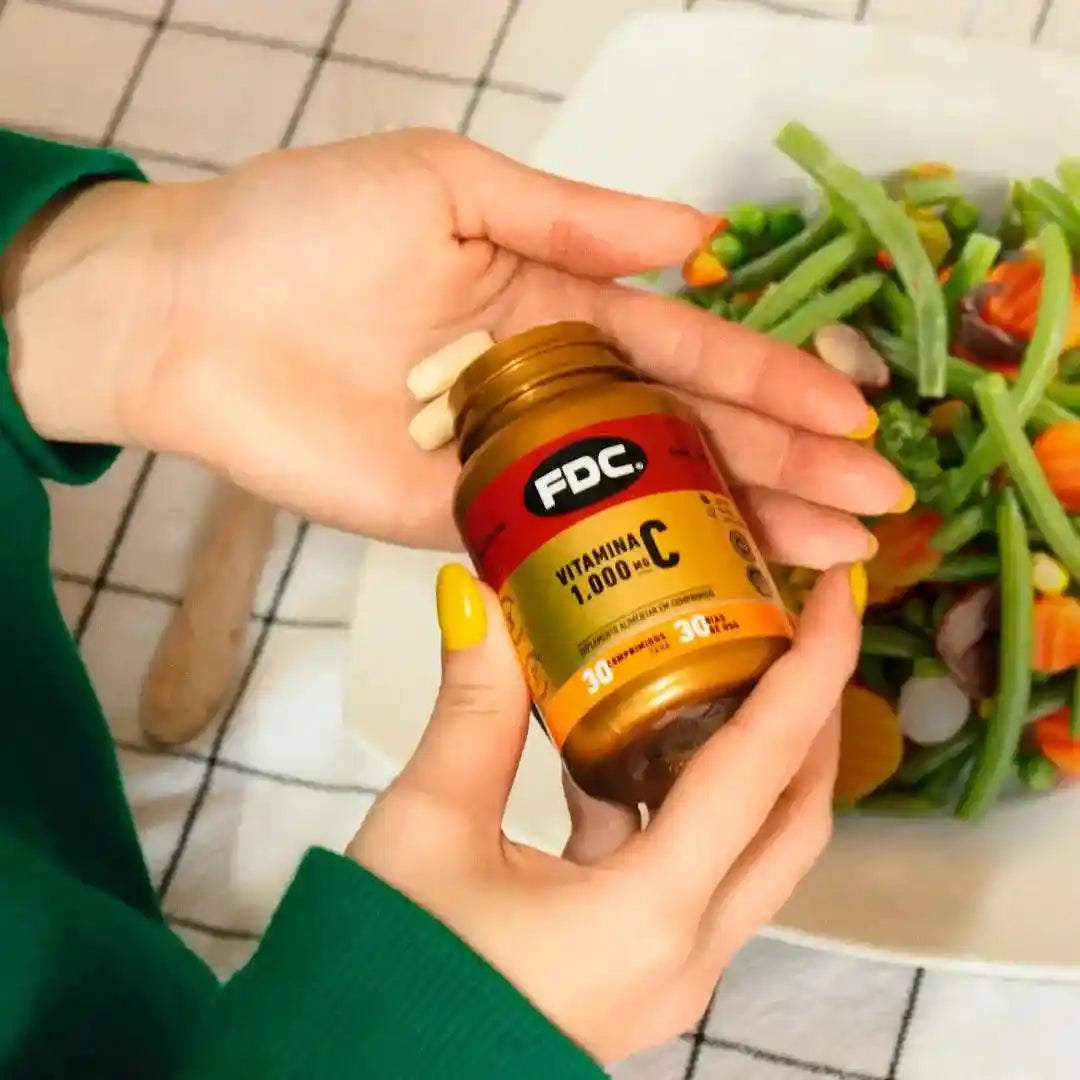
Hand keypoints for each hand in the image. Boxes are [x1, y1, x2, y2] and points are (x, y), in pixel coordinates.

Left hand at [4, 129, 906, 562]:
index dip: (774, 383)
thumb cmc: (307, 227)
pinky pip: (559, 556)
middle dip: (786, 469)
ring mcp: (513, 468)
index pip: (689, 350)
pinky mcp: (461, 525)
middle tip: (876, 509)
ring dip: (737, 528)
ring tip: (828, 559)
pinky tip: (700, 593)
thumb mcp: (451, 184)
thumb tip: (698, 235)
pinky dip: (627, 574)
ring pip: (643, 504)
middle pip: (689, 436)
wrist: (191, 314)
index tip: (852, 417)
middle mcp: (551, 392)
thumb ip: (573, 219)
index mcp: (558, 304)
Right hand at [348, 562, 860, 1064]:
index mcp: (649, 915)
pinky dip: (682, 803)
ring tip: (721, 670)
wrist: (359, 1078)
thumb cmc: (387, 971)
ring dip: (753, 761)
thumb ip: (472, 709)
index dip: (809, 671)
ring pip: (751, 851)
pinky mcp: (640, 970)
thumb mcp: (429, 826)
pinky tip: (626, 747)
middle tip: (794, 626)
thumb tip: (480, 600)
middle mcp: (687, 952)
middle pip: (790, 818)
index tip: (837, 595)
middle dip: (809, 714)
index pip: (760, 770)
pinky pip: (694, 875)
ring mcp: (671, 972)